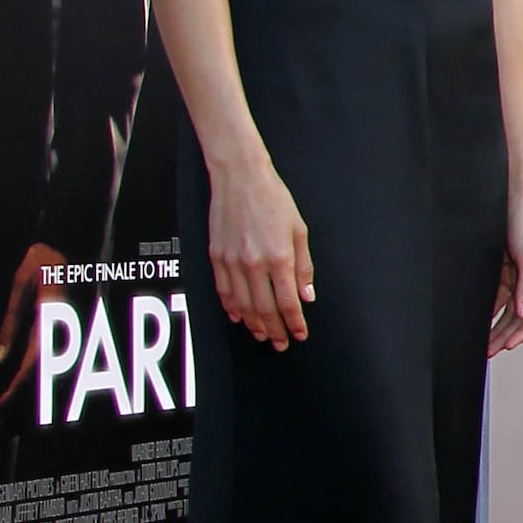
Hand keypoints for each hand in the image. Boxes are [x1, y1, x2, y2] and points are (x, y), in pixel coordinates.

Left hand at [0, 240, 68, 418]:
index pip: (34, 371)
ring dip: (31, 406)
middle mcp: (67, 336)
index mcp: (53, 325)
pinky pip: (58, 369)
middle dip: (20, 411)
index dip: (13, 397)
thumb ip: (11, 326)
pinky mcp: (72, 336)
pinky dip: (41, 389)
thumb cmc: (43, 261)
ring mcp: (73, 337)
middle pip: (45, 384)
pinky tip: (27, 400)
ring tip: (9, 426)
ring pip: (55, 380)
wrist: (72, 243)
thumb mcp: (19, 289)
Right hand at [211, 159, 314, 349]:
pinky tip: (239, 317)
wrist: (240, 178)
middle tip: (281, 343)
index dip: (294, 322)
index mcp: (278, 257)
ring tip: (263, 335)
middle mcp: (253, 263)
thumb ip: (303, 266)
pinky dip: (231, 307)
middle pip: (264, 308)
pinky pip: (223, 290)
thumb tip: (307, 295)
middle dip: (275, 330)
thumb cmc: (273, 200)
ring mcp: (231, 261)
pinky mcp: (215, 256)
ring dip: (253, 324)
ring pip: (241, 304)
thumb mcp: (299, 230)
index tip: (300, 334)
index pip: (288, 301)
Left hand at [491, 195, 522, 357]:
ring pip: (507, 309)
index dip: (522, 333)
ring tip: (485, 341)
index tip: (508, 346)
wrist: (513, 202)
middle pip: (519, 317)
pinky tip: (481, 320)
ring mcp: (517, 277)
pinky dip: (490, 310)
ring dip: (496, 326)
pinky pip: (497, 296)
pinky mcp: (504, 270)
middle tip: (490, 350)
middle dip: (505, 335)